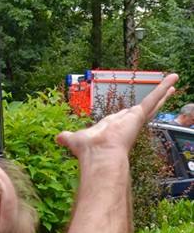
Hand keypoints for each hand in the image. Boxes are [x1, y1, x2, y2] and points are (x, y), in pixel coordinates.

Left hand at [56, 73, 177, 160]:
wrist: (99, 154)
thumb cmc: (88, 150)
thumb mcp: (74, 139)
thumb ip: (67, 137)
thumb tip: (58, 138)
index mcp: (113, 128)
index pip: (123, 117)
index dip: (128, 114)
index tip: (135, 110)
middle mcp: (126, 123)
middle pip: (142, 109)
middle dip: (153, 102)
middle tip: (165, 93)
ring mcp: (134, 119)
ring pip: (153, 102)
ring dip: (163, 91)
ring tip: (174, 80)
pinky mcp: (139, 115)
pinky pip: (154, 98)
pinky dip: (164, 87)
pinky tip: (173, 77)